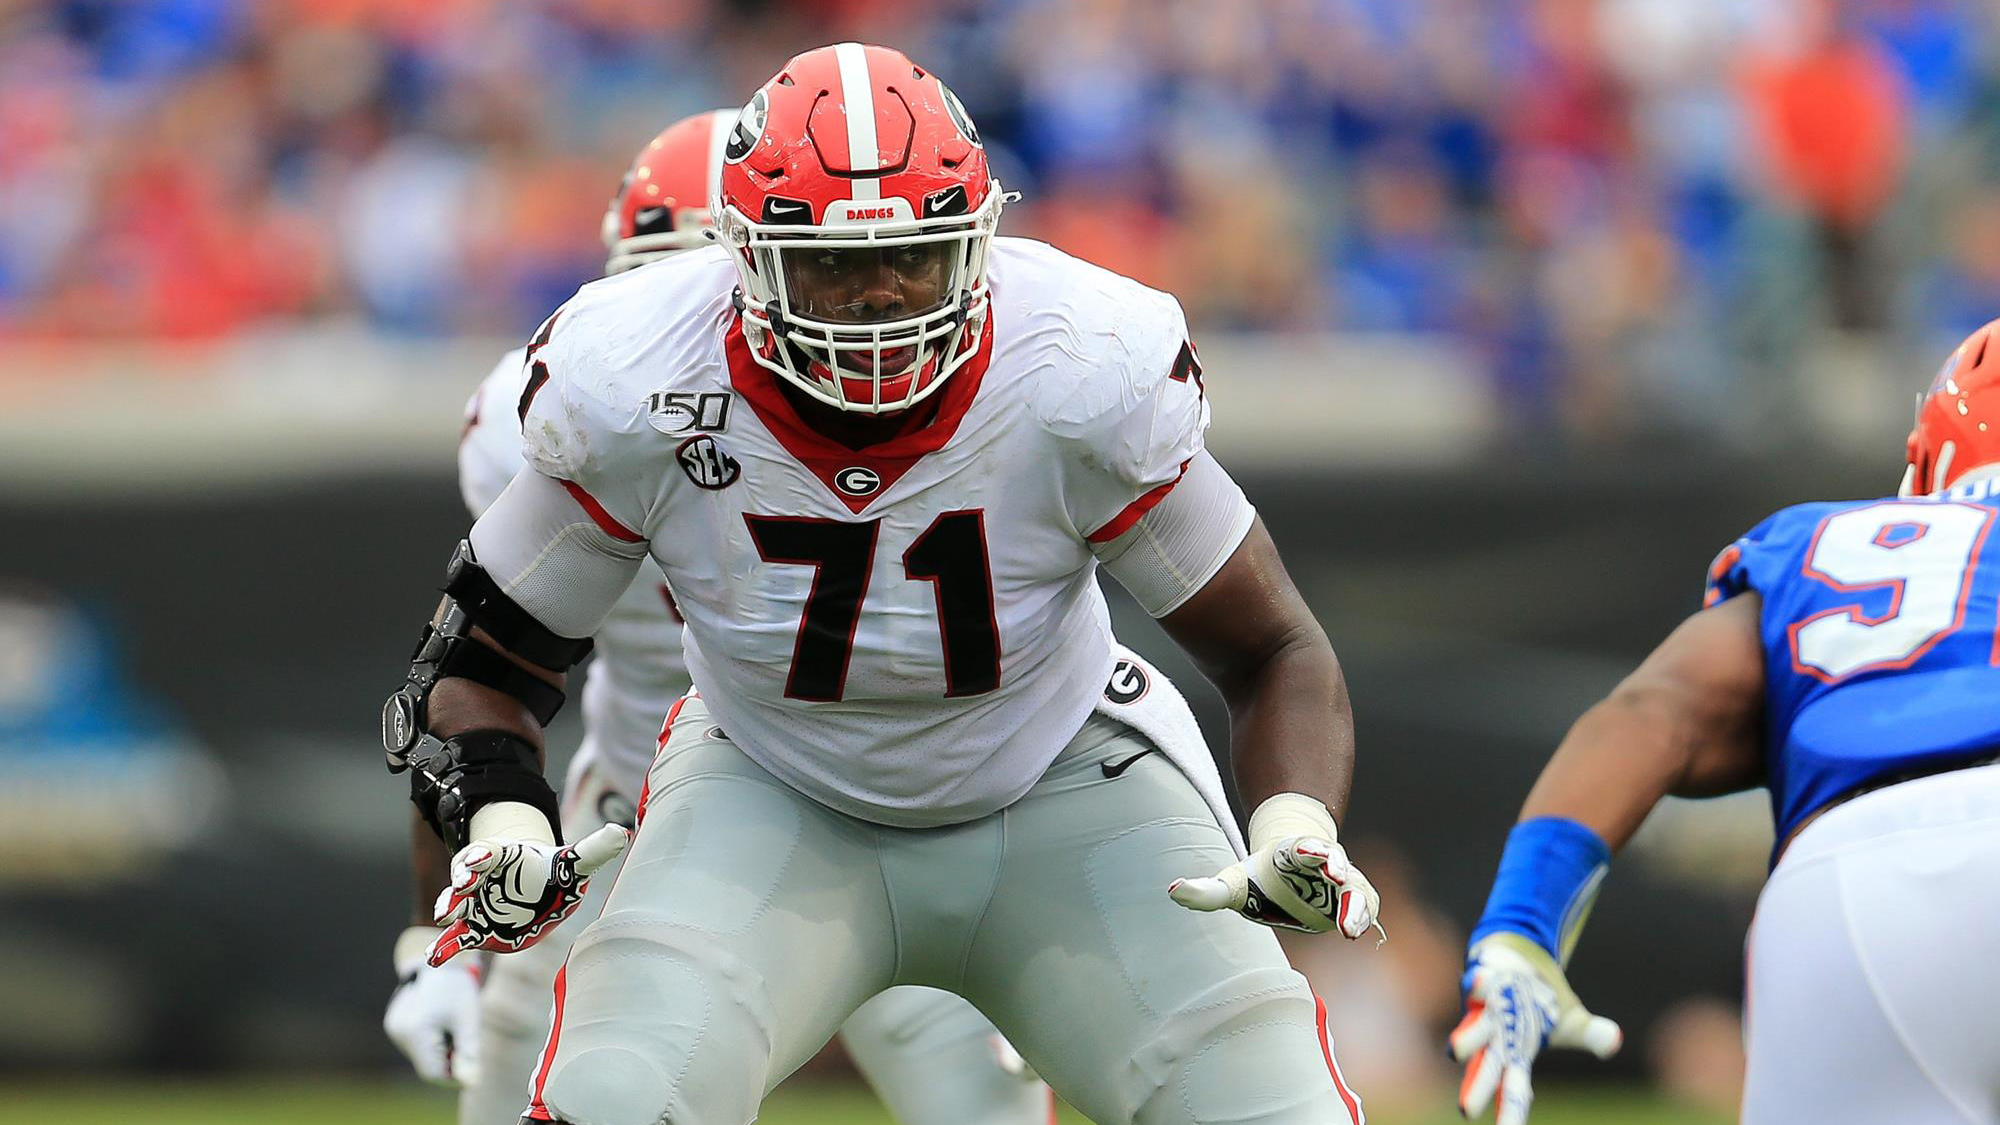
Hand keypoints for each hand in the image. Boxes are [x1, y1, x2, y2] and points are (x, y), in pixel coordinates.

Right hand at [383, 925, 482, 1084]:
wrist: (439, 960)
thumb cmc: (457, 988)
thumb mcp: (469, 1020)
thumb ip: (469, 1053)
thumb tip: (471, 1083)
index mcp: (415, 1030)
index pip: (433, 1073)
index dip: (454, 1075)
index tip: (471, 1065)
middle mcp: (398, 1031)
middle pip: (426, 1065)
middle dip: (448, 1060)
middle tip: (464, 1039)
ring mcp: (393, 1027)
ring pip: (421, 1055)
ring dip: (440, 1050)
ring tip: (452, 1024)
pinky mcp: (394, 1023)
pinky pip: (416, 1044)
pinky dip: (431, 1040)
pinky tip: (441, 1020)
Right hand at [428, 817, 628, 965]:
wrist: (535, 890)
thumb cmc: (552, 873)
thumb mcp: (573, 862)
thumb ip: (593, 851)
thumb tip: (621, 834)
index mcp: (505, 856)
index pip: (492, 851)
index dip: (486, 853)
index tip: (483, 856)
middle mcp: (484, 877)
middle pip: (467, 874)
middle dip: (464, 878)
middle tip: (464, 882)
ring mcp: (475, 902)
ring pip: (456, 903)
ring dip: (449, 907)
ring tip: (445, 916)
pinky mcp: (473, 927)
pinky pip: (455, 937)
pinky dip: (444, 947)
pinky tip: (435, 958)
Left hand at [1167, 793, 1380, 937]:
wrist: (1293, 873)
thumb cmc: (1261, 879)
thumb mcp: (1233, 882)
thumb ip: (1207, 890)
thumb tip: (1173, 891)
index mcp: (1293, 853)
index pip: (1301, 846)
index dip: (1306, 847)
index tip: (1307, 851)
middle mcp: (1323, 864)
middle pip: (1335, 860)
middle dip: (1336, 866)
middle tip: (1335, 874)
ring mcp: (1342, 883)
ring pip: (1356, 887)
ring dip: (1355, 904)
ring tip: (1350, 927)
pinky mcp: (1353, 903)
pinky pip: (1364, 908)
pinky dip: (1362, 918)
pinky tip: (1354, 933)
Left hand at [1450, 932, 1621, 1124]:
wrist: (1520, 958)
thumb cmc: (1541, 999)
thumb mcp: (1572, 1022)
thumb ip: (1591, 1036)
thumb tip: (1615, 1041)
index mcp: (1518, 1053)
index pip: (1514, 1089)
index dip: (1511, 1112)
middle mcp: (1498, 1036)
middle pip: (1488, 1067)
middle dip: (1478, 1088)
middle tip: (1467, 1111)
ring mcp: (1487, 1010)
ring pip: (1475, 1028)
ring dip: (1467, 1039)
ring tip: (1455, 1051)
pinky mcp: (1482, 983)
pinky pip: (1478, 985)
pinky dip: (1478, 985)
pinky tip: (1478, 981)